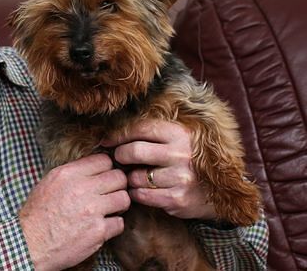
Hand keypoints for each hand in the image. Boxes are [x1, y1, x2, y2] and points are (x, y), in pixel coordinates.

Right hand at [19, 153, 129, 270]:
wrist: (30, 243)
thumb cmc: (38, 214)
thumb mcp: (50, 182)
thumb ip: (73, 173)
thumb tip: (93, 167)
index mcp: (68, 173)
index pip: (104, 160)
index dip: (107, 169)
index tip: (104, 178)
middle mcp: (81, 188)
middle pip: (119, 177)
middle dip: (117, 186)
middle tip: (110, 195)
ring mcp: (92, 210)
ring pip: (124, 198)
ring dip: (118, 205)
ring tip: (108, 210)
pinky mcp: (98, 231)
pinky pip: (120, 223)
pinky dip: (113, 226)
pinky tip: (101, 227)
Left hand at [101, 119, 216, 220]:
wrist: (220, 193)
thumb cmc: (189, 162)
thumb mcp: (178, 140)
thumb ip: (152, 135)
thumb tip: (113, 136)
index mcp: (180, 134)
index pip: (141, 128)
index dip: (119, 134)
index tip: (107, 141)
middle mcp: (181, 154)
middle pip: (134, 151)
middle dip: (120, 155)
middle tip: (119, 158)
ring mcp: (180, 178)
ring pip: (135, 176)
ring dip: (129, 178)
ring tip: (135, 176)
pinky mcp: (177, 199)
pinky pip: (141, 195)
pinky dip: (136, 192)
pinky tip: (141, 189)